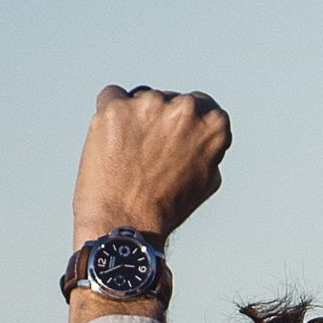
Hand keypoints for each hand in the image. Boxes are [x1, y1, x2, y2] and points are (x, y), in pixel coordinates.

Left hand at [72, 82, 231, 249]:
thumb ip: (208, 147)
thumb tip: (201, 131)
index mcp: (213, 124)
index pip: (202, 106)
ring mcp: (149, 104)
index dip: (185, 126)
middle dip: (159, 121)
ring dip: (134, 120)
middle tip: (148, 156)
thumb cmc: (167, 209)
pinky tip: (110, 143)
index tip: (174, 143)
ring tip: (128, 157)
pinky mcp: (116, 107)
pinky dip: (109, 115)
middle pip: (169, 100)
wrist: (125, 226)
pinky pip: (112, 96)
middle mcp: (185, 108)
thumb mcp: (206, 180)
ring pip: (140, 99)